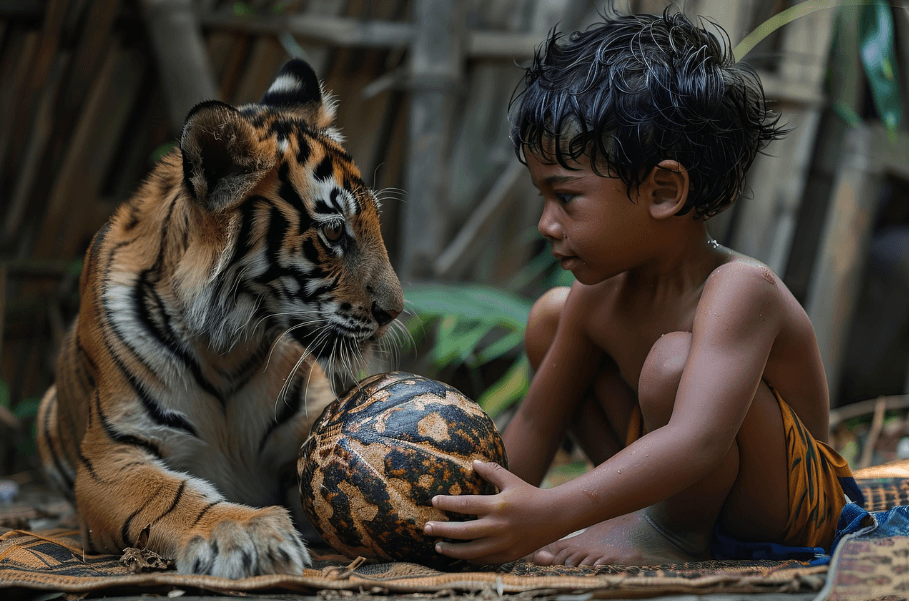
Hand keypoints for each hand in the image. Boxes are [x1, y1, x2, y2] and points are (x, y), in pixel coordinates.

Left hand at [423, 461, 561, 564]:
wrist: (555, 516)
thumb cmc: (530, 495)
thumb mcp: (511, 480)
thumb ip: (492, 471)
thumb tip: (473, 462)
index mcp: (498, 505)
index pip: (466, 505)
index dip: (447, 504)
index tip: (433, 502)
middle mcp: (499, 526)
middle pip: (463, 531)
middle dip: (441, 530)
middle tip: (426, 528)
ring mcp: (504, 543)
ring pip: (471, 551)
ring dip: (452, 549)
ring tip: (438, 546)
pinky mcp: (509, 555)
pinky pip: (484, 560)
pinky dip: (470, 558)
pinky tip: (460, 555)